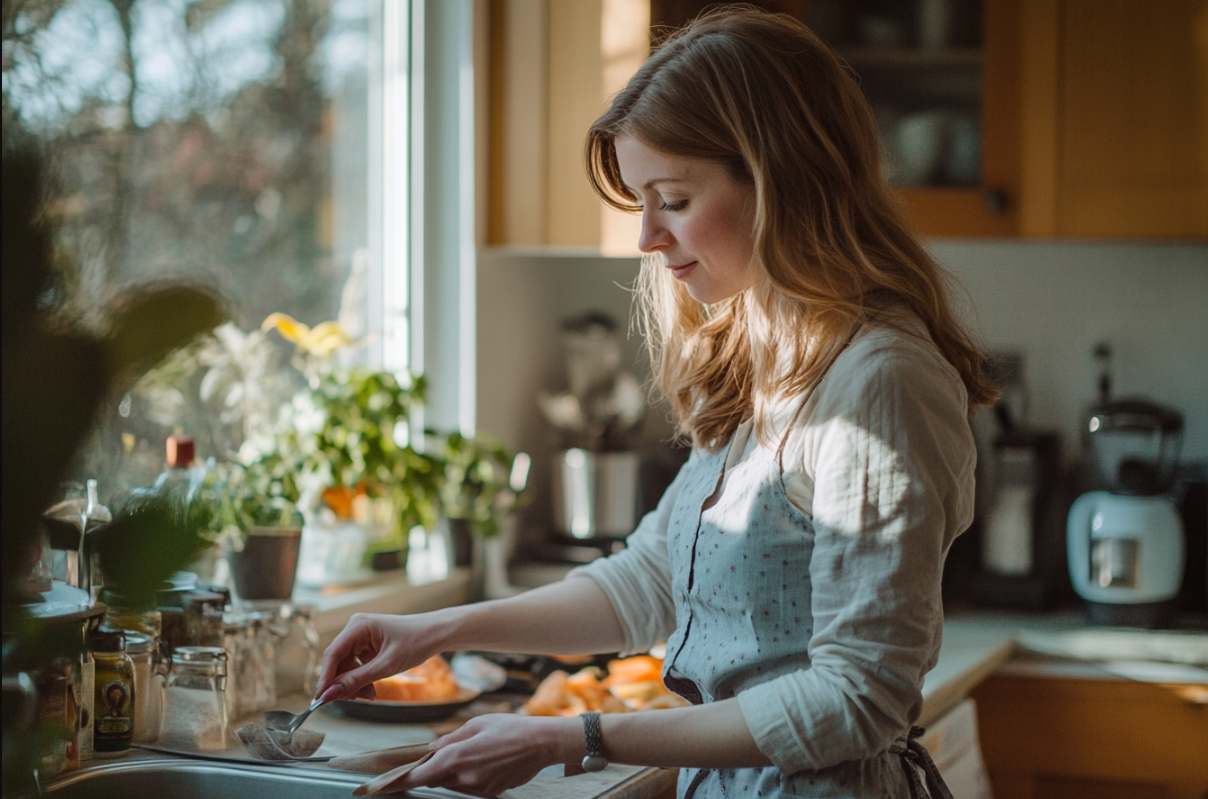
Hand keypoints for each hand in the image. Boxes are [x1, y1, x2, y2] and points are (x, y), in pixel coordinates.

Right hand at [314, 612, 443, 702]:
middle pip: (337, 662)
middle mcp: (356, 628)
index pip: (332, 654)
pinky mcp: (367, 644)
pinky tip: (372, 688)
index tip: (321, 699)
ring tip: (370, 694)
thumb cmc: (416, 642)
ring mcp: (361, 636)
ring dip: (354, 683)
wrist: (437, 634)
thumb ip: (357, 680)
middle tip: (354, 699)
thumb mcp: (386, 666)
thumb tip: (330, 694)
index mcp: (358, 626)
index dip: (325, 678)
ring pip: (346, 666)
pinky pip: (356, 665)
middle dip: (344, 683)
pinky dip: (361, 679)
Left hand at [363, 713, 578, 797]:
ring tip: (472, 752)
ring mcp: (477, 789)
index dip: (397, 783)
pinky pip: (468, 787)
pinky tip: (484, 760)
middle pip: (433, 780)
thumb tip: (432, 747)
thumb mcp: (476, 724)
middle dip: (431, 769)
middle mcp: (464, 778)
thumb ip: (450, 738)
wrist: (542, 743)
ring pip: (450, 784)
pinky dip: (467, 776)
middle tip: (443, 753)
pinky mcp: (490, 794)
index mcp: (456, 757)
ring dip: (450, 772)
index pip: (418, 776)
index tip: (380, 788)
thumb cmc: (510, 728)